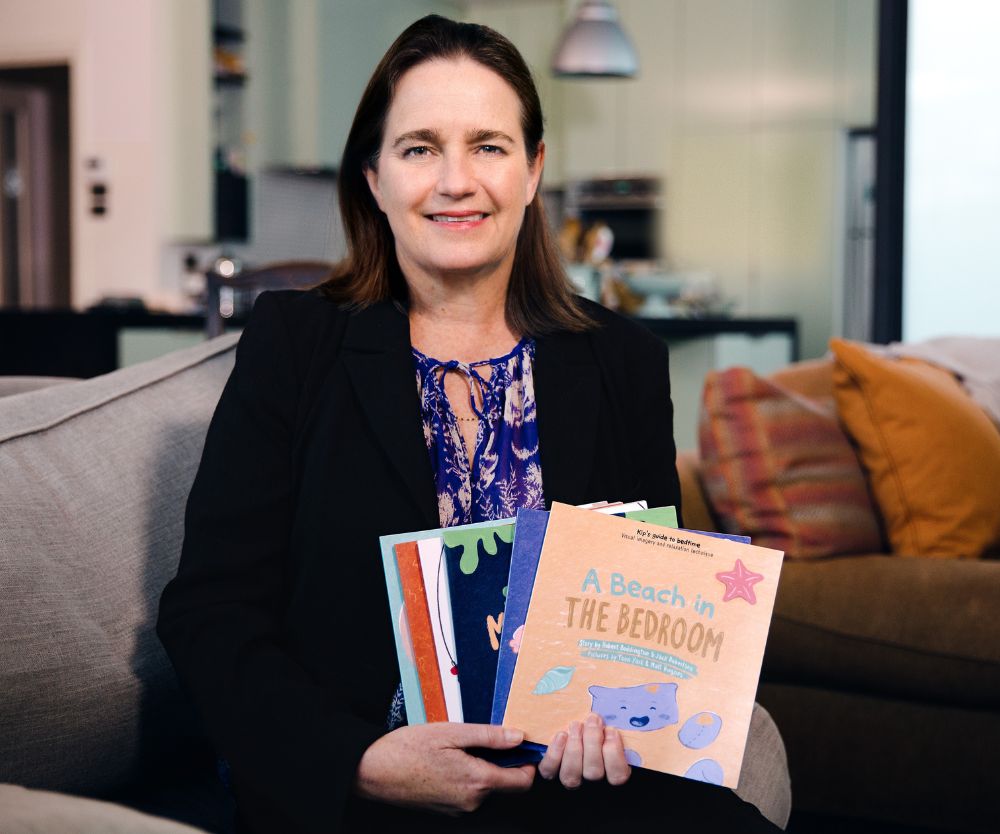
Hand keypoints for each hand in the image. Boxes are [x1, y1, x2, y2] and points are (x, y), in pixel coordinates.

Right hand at [353, 722, 534, 814]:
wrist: (373, 771)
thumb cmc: (408, 748)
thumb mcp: (452, 732)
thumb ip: (489, 736)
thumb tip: (519, 737)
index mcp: (477, 781)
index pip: (522, 782)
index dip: (528, 763)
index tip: (523, 745)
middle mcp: (472, 801)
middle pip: (505, 784)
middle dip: (504, 762)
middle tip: (487, 738)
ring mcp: (458, 808)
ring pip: (486, 787)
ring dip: (483, 767)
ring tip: (461, 746)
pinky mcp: (447, 809)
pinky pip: (469, 793)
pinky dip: (468, 775)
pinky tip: (449, 759)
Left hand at [537, 713, 630, 787]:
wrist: (569, 741)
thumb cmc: (598, 732)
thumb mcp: (609, 732)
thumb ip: (613, 731)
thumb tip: (612, 719)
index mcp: (611, 774)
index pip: (617, 776)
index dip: (614, 753)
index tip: (611, 730)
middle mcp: (591, 784)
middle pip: (593, 772)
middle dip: (593, 742)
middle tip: (593, 720)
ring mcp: (570, 781)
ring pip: (572, 775)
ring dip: (575, 747)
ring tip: (577, 725)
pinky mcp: (550, 775)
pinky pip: (550, 770)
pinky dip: (555, 753)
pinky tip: (561, 735)